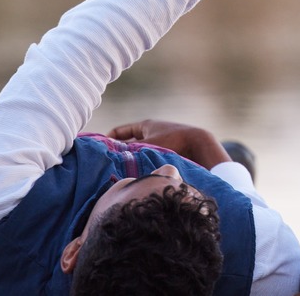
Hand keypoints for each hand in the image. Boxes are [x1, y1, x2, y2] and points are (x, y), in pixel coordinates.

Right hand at [107, 120, 231, 169]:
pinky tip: (139, 175)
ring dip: (132, 159)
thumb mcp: (148, 145)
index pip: (119, 131)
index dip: (108, 139)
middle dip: (119, 151)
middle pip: (128, 142)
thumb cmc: (174, 141)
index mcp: (145, 125)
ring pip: (139, 151)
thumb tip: (111, 156)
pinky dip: (144, 164)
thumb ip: (129, 150)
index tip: (99, 150)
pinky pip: (150, 157)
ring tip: (122, 172)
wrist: (200, 145)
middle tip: (108, 164)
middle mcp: (152, 131)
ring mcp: (160, 141)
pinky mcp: (168, 151)